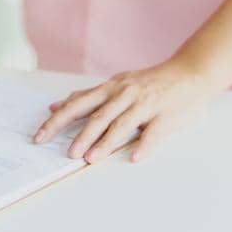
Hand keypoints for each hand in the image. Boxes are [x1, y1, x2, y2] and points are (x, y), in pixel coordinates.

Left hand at [30, 56, 216, 163]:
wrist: (191, 73)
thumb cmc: (150, 83)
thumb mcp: (117, 84)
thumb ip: (89, 96)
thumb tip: (57, 105)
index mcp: (111, 88)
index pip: (78, 104)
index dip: (58, 120)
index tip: (40, 136)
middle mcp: (125, 93)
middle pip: (98, 115)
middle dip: (81, 135)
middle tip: (68, 154)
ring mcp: (146, 104)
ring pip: (122, 124)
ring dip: (106, 142)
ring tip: (91, 158)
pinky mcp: (166, 116)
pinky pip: (153, 132)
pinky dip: (144, 145)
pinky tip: (134, 157)